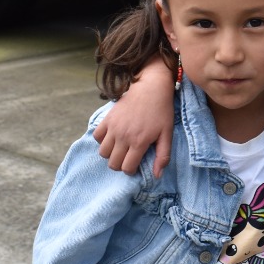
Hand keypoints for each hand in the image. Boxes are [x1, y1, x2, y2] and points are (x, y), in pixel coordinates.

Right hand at [95, 58, 174, 176]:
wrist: (151, 88)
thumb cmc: (162, 112)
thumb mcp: (167, 134)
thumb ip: (163, 156)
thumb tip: (157, 175)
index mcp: (139, 142)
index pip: (126, 168)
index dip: (131, 170)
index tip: (136, 164)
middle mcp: (123, 137)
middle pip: (113, 163)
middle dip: (120, 165)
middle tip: (128, 157)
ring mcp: (113, 127)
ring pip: (102, 153)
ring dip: (110, 154)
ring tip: (120, 148)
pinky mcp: (107, 119)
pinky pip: (97, 136)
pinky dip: (102, 140)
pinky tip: (113, 137)